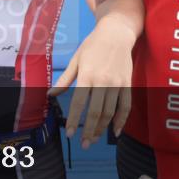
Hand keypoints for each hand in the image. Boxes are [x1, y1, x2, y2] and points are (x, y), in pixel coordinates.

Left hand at [49, 22, 133, 147]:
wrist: (117, 33)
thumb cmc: (92, 45)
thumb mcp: (76, 60)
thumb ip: (65, 79)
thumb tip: (50, 95)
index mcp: (87, 75)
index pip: (79, 103)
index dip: (74, 120)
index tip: (69, 134)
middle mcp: (103, 81)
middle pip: (96, 112)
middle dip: (88, 131)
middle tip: (83, 144)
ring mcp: (117, 84)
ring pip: (110, 112)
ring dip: (102, 129)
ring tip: (93, 139)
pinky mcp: (128, 84)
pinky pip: (125, 107)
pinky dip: (121, 121)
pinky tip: (115, 131)